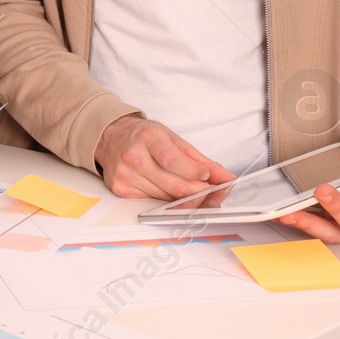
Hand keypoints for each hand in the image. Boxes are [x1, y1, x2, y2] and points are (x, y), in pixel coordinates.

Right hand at [94, 114, 233, 198]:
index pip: (174, 161)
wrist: (113, 137)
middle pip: (173, 186)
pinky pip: (152, 201)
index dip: (195, 173)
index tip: (207, 177)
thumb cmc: (145, 137)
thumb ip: (202, 161)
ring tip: (191, 190)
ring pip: (166, 198)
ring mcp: (125, 174)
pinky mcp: (120, 189)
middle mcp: (133, 156)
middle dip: (198, 192)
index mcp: (148, 137)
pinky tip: (167, 188)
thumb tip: (227, 178)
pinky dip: (165, 199)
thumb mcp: (174, 140)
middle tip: (210, 192)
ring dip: (184, 198)